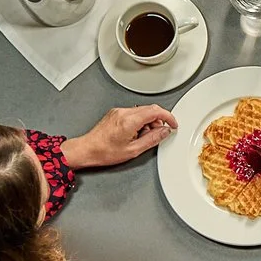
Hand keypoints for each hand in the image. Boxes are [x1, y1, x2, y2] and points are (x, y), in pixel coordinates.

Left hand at [61, 105, 175, 168]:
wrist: (86, 150)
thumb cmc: (104, 152)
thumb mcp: (133, 150)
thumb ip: (152, 139)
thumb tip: (164, 132)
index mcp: (129, 120)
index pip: (156, 111)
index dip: (168, 117)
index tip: (173, 124)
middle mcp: (124, 112)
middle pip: (150, 109)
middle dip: (158, 121)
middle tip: (159, 133)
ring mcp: (118, 111)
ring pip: (142, 111)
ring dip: (148, 122)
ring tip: (143, 137)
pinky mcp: (115, 113)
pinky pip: (134, 113)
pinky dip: (139, 121)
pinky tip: (135, 133)